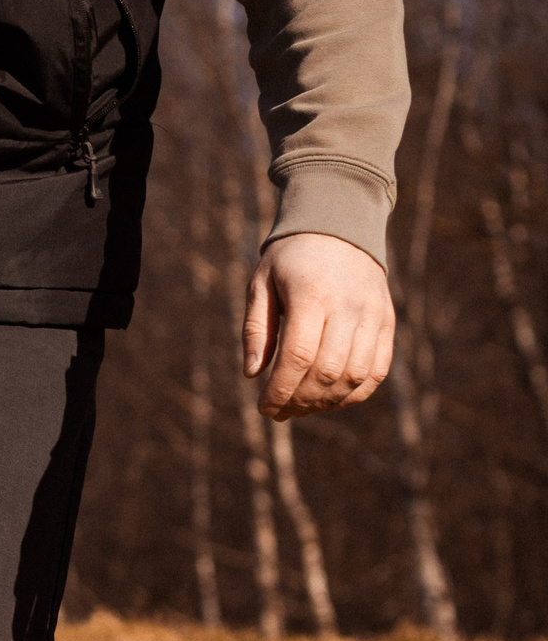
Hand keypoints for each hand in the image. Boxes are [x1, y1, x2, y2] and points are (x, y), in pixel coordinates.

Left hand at [244, 231, 393, 419]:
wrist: (339, 228)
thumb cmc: (290, 260)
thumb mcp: (260, 284)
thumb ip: (256, 329)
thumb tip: (252, 374)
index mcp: (311, 295)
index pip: (298, 356)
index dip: (280, 390)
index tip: (264, 409)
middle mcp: (348, 307)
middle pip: (327, 371)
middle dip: (300, 400)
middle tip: (280, 412)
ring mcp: (373, 315)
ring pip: (354, 376)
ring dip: (326, 402)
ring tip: (301, 408)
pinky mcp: (387, 322)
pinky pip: (377, 370)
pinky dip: (355, 393)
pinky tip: (330, 399)